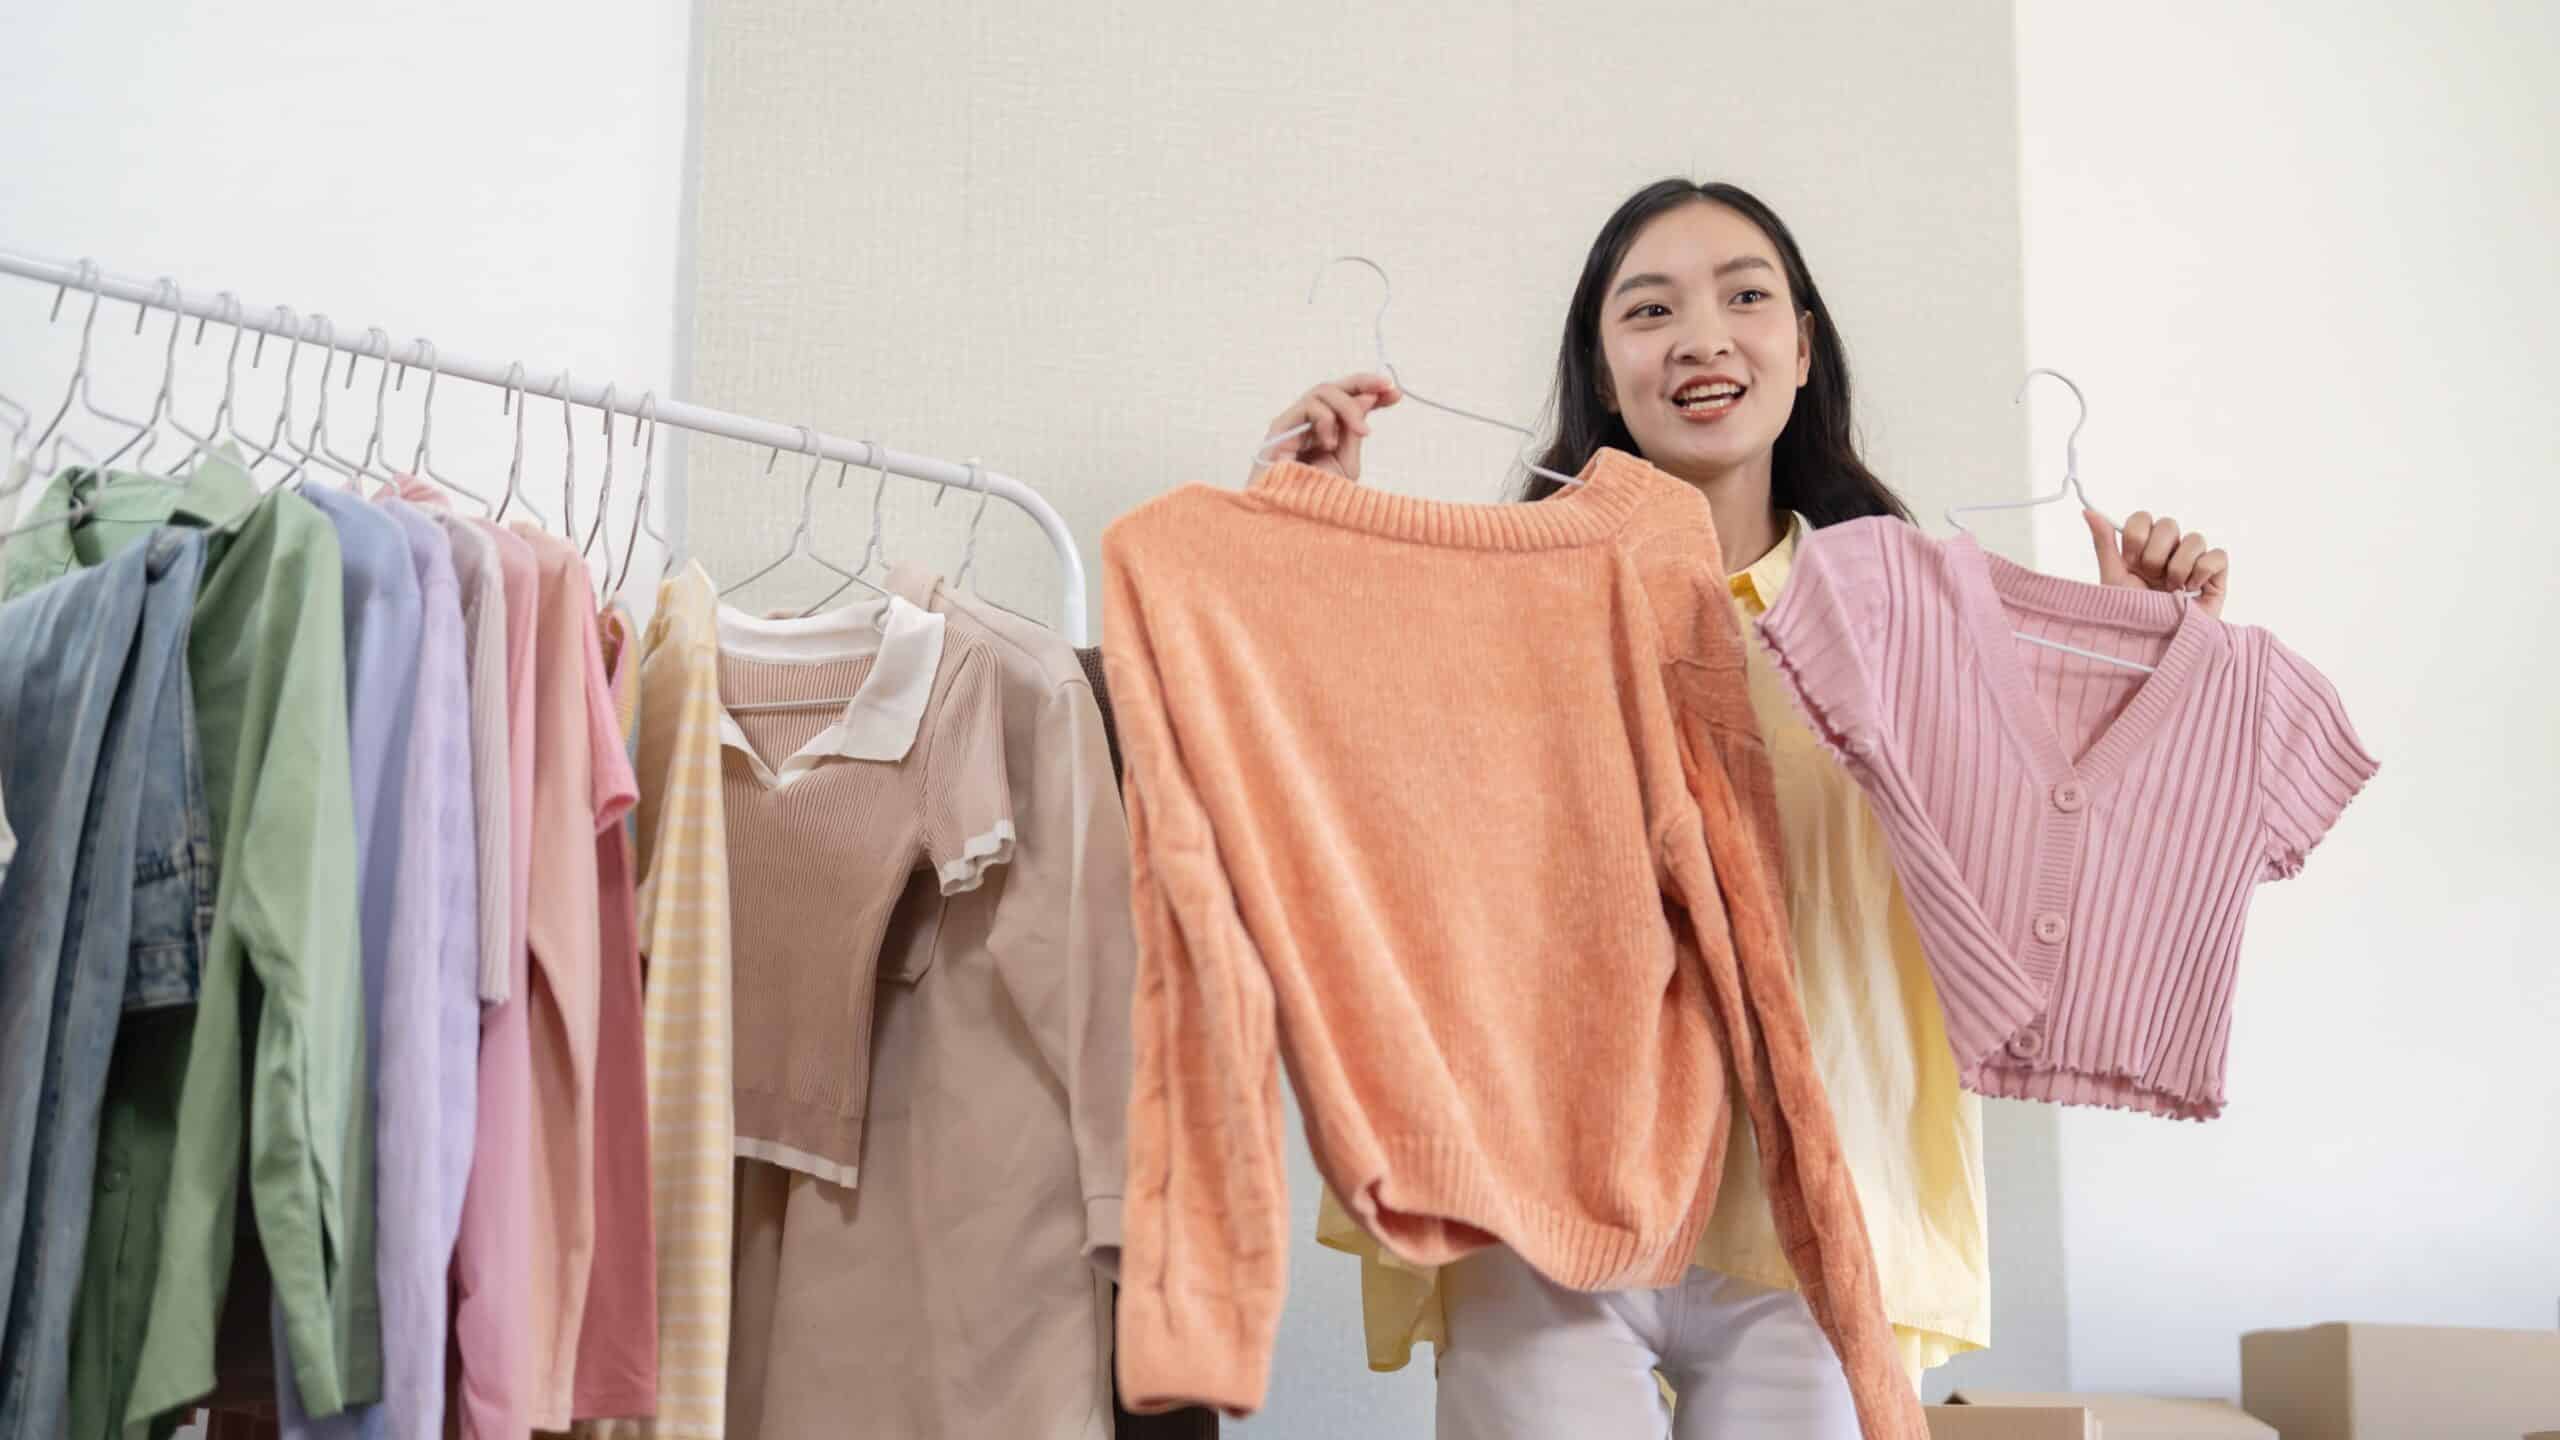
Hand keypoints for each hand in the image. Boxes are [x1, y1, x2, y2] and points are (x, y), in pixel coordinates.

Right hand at [1253, 374, 1400, 482]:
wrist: (1293, 518)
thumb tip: (1368, 397)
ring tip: (1363, 433)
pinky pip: (1308, 407)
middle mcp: (1307, 422)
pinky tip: (1329, 443)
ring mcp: (1293, 423)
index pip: (1347, 400)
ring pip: (1322, 391)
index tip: (1396, 393)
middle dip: (1364, 382)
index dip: (1371, 392)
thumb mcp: (1346, 461)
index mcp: (1325, 430)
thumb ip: (1355, 430)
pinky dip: (1326, 420)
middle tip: (1386, 388)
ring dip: (1349, 407)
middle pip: (1334, 387)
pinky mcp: (1280, 427)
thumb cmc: (1316, 496)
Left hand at [2087, 508, 2228, 617]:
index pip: (2143, 519)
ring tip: (2171, 591)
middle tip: (2152, 579)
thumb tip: (2088, 511)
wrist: (2153, 648)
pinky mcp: (2215, 577)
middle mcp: (2169, 553)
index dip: (2136, 537)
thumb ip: (2104, 543)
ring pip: (2194, 538)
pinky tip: (2191, 591)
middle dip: (2155, 555)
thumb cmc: (2131, 618)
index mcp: (2142, 551)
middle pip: (2168, 524)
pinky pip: (2217, 555)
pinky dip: (2202, 572)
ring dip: (2178, 567)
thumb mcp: (2113, 578)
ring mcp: (2193, 563)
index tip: (2131, 562)